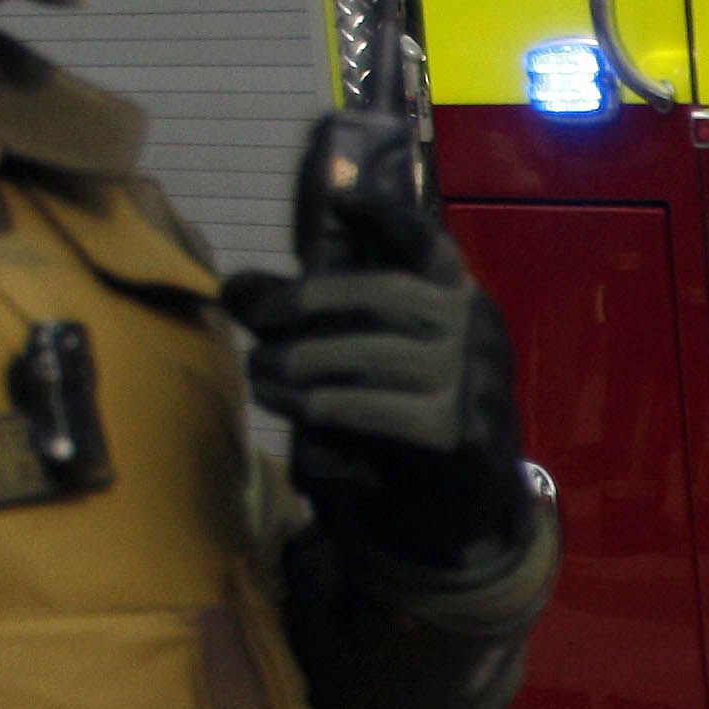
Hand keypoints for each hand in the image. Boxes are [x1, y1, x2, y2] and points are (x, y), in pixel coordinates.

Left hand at [231, 229, 527, 575]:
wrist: (463, 504)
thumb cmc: (407, 415)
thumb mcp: (365, 356)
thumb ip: (310, 319)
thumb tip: (234, 288)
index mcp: (458, 296)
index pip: (429, 243)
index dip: (386, 217)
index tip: (339, 204)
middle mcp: (475, 327)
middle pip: (382, 292)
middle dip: (308, 301)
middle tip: (257, 319)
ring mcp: (475, 379)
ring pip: (369, 354)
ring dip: (301, 364)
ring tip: (261, 376)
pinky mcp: (460, 431)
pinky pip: (375, 410)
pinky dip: (324, 407)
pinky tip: (295, 408)